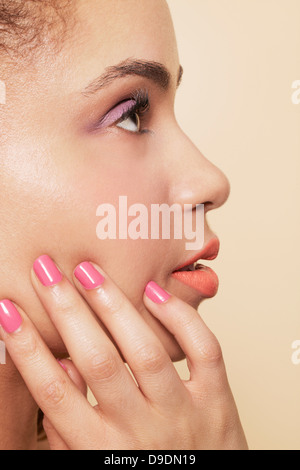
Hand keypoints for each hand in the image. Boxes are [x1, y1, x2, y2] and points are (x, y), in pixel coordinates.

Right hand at [0, 255, 247, 449]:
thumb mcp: (94, 465)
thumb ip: (69, 431)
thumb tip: (59, 368)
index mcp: (102, 450)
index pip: (54, 392)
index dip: (26, 348)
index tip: (7, 311)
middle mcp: (141, 431)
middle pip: (97, 362)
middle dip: (67, 311)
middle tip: (46, 270)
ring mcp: (183, 414)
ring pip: (146, 351)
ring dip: (114, 306)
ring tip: (89, 271)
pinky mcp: (217, 402)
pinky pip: (204, 352)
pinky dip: (181, 318)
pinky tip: (155, 292)